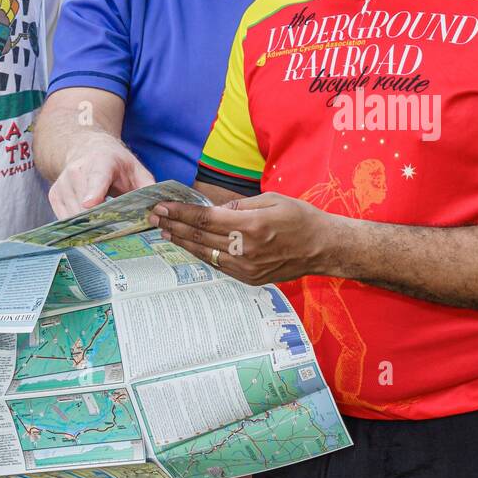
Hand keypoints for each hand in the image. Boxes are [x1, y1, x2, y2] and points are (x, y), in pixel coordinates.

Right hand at [47, 137, 154, 217]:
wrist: (87, 148)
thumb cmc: (116, 162)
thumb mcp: (136, 169)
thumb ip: (147, 187)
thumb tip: (158, 208)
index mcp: (101, 162)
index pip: (96, 178)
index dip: (94, 192)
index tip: (90, 204)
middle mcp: (76, 171)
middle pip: (84, 204)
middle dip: (100, 221)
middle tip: (116, 232)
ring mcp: (62, 184)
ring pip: (73, 215)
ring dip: (89, 226)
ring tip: (105, 227)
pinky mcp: (54, 195)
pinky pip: (64, 218)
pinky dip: (77, 226)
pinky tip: (91, 226)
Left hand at [149, 193, 338, 285]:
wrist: (323, 248)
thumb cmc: (301, 218)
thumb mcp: (272, 199)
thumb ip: (239, 205)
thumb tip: (214, 209)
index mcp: (251, 225)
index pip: (205, 218)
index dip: (180, 212)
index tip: (162, 207)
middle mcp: (246, 248)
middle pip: (200, 236)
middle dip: (174, 225)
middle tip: (154, 218)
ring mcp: (247, 267)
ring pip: (205, 253)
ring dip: (182, 242)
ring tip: (166, 232)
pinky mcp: (249, 278)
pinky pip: (219, 265)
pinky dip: (202, 254)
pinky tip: (190, 246)